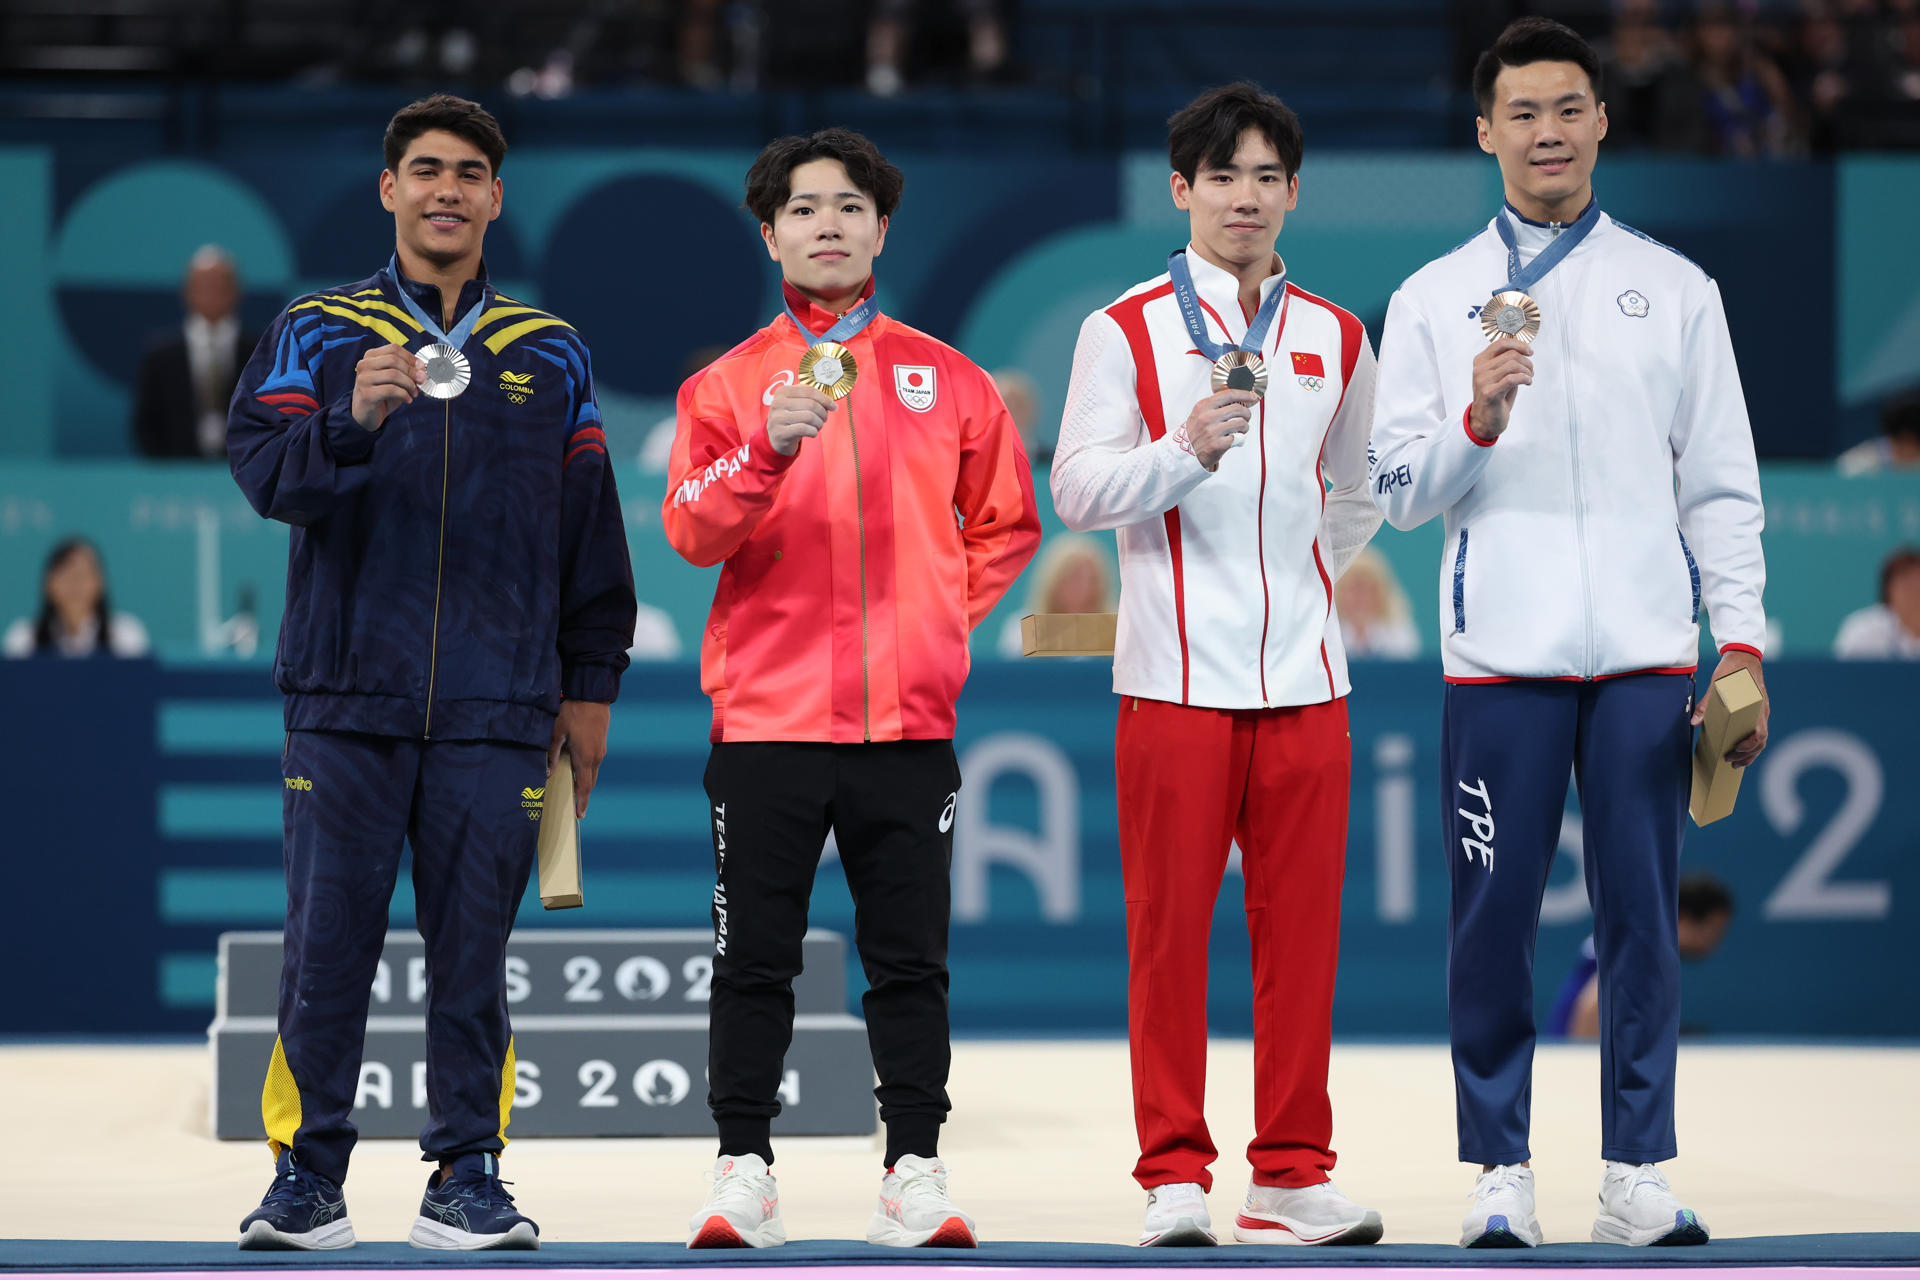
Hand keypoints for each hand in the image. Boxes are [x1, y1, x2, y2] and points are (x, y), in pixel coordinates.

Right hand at [351, 343, 425, 431]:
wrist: (366, 414)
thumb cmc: (382, 395)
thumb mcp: (396, 381)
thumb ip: (408, 372)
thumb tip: (422, 370)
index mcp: (371, 356)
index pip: (394, 349)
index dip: (411, 358)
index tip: (421, 368)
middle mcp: (365, 364)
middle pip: (394, 360)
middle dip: (412, 371)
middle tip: (421, 381)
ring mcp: (364, 379)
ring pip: (393, 374)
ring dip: (409, 384)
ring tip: (414, 392)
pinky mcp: (366, 394)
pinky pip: (391, 390)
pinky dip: (404, 394)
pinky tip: (408, 400)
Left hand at [547, 699, 610, 817]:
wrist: (592, 696)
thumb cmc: (572, 713)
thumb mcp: (556, 733)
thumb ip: (552, 755)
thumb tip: (548, 773)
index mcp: (585, 758)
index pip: (584, 786)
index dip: (581, 802)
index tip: (580, 815)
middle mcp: (596, 757)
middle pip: (590, 782)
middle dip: (584, 796)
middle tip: (578, 809)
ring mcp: (601, 750)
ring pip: (593, 773)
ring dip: (586, 783)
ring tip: (578, 791)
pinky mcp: (602, 743)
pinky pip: (595, 763)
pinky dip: (588, 772)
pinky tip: (580, 771)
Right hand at [765, 384, 835, 455]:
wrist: (776, 438)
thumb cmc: (791, 419)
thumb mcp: (797, 404)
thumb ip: (811, 398)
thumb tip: (831, 403)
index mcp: (783, 391)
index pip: (809, 391)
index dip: (825, 399)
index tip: (833, 406)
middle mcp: (778, 403)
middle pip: (811, 404)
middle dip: (823, 413)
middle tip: (824, 419)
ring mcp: (777, 418)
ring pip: (809, 417)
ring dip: (819, 423)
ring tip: (818, 426)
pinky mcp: (780, 432)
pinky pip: (804, 429)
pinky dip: (813, 431)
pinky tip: (812, 433)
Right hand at [1181, 390, 1259, 470]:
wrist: (1185, 453)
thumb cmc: (1195, 433)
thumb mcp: (1199, 413)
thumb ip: (1214, 405)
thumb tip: (1236, 399)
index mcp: (1203, 406)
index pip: (1228, 394)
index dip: (1243, 394)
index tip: (1251, 396)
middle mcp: (1207, 417)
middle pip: (1238, 408)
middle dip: (1247, 413)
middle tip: (1246, 417)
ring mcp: (1212, 431)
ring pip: (1241, 423)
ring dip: (1245, 427)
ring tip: (1241, 430)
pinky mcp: (1217, 444)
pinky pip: (1238, 437)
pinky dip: (1239, 438)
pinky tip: (1235, 439)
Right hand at [1469, 336, 1533, 440]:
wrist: (1486, 419)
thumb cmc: (1495, 396)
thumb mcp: (1499, 374)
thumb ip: (1507, 361)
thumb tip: (1523, 349)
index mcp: (1480, 361)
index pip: (1501, 343)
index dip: (1519, 344)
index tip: (1529, 351)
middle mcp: (1479, 369)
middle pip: (1510, 354)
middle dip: (1527, 361)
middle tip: (1531, 370)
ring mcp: (1483, 381)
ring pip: (1512, 365)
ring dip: (1527, 371)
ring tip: (1529, 377)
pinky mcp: (1489, 393)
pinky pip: (1512, 379)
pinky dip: (1524, 378)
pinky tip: (1527, 382)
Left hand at [1692, 649, 1768, 766]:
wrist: (1744, 656)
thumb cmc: (1732, 670)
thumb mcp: (1717, 684)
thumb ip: (1707, 704)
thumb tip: (1695, 721)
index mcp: (1756, 706)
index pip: (1760, 732)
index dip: (1749, 745)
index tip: (1735, 749)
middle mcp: (1762, 711)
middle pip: (1761, 741)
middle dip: (1746, 754)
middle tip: (1729, 761)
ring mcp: (1761, 712)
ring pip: (1761, 739)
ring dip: (1749, 753)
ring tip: (1734, 763)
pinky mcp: (1757, 712)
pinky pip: (1757, 732)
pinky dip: (1750, 745)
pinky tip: (1738, 751)